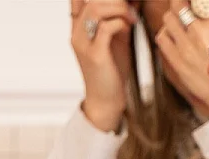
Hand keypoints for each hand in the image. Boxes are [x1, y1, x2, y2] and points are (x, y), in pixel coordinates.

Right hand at [70, 0, 137, 131]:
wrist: (106, 99)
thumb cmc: (112, 70)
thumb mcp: (116, 38)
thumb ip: (119, 18)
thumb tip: (131, 1)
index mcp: (79, 29)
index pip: (77, 1)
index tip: (118, 3)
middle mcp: (77, 34)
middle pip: (91, 1)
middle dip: (116, 1)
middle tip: (130, 9)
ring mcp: (83, 44)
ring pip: (96, 9)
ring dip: (119, 9)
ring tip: (131, 19)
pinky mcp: (94, 54)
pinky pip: (107, 27)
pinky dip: (122, 23)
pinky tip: (129, 29)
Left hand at [155, 0, 208, 118]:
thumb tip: (203, 9)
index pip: (197, 0)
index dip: (190, 0)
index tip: (190, 1)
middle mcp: (199, 31)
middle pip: (178, 6)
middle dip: (178, 6)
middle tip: (181, 7)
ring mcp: (185, 45)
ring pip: (168, 20)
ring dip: (171, 19)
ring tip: (177, 22)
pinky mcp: (175, 58)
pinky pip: (162, 38)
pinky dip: (165, 33)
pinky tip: (172, 37)